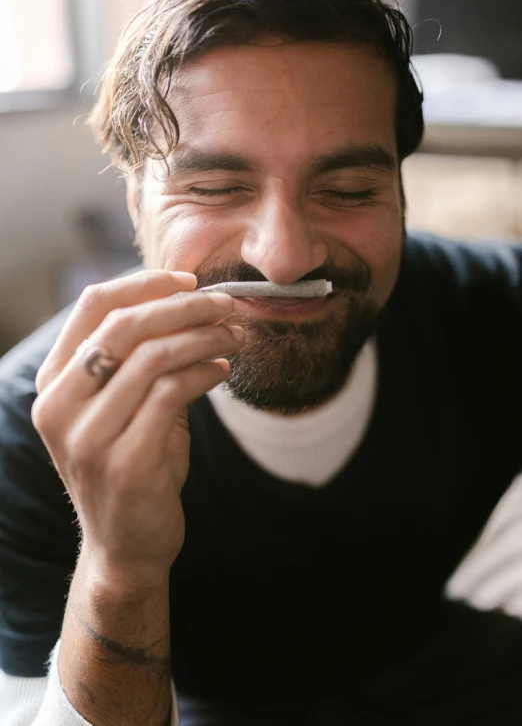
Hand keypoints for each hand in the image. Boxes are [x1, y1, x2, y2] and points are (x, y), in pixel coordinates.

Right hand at [32, 270, 244, 579]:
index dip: (145, 284)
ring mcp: (87, 437)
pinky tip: (224, 371)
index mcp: (54, 382)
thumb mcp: (124, 404)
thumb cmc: (133, 462)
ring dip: (205, 338)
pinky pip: (172, 393)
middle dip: (186, 307)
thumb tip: (190, 299)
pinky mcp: (124, 462)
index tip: (191, 281)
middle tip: (227, 306)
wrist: (128, 543)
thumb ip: (140, 356)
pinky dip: (206, 372)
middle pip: (125, 325)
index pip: (92, 306)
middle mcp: (59, 406)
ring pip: (153, 356)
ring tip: (234, 338)